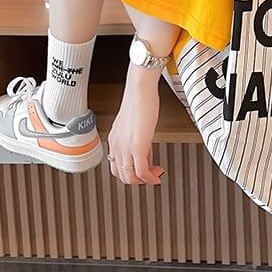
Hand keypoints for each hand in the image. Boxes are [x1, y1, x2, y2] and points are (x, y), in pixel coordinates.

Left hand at [106, 68, 165, 184]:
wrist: (140, 90)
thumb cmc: (139, 101)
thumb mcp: (135, 125)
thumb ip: (138, 140)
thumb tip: (146, 152)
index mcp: (114, 141)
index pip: (117, 166)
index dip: (131, 172)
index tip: (144, 169)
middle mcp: (116, 146)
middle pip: (122, 176)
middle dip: (138, 180)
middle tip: (151, 175)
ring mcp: (125, 148)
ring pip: (130, 178)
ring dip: (144, 181)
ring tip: (156, 175)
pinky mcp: (137, 147)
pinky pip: (142, 172)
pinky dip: (150, 178)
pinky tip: (157, 176)